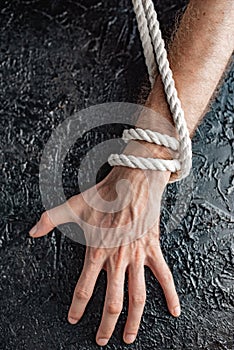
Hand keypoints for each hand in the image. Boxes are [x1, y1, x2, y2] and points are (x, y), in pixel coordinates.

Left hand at [29, 165, 180, 345]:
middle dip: (105, 326)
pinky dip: (170, 294)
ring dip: (133, 321)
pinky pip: (164, 276)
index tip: (74, 319)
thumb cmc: (104, 195)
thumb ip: (50, 219)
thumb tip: (32, 231)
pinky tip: (173, 311)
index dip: (77, 307)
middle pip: (112, 302)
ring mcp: (138, 256)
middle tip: (101, 339)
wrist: (132, 182)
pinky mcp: (153, 250)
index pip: (84, 288)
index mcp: (97, 251)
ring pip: (137, 297)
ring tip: (129, 338)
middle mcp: (118, 259)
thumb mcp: (73, 206)